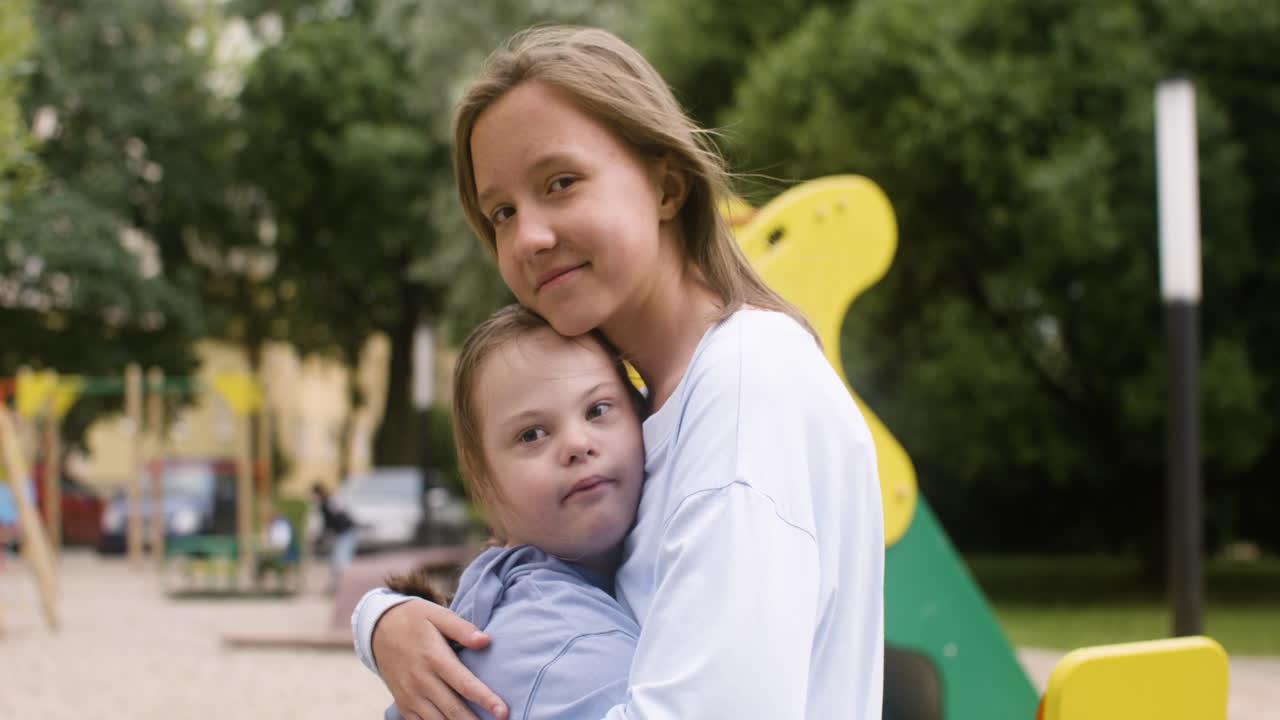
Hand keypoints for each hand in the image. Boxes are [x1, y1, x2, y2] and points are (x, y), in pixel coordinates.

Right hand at [374, 599, 508, 719]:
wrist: (377, 629)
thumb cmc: (414, 620)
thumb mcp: (437, 614)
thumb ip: (462, 628)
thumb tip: (486, 641)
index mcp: (434, 657)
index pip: (464, 684)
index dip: (485, 700)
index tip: (503, 712)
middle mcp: (421, 680)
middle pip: (452, 710)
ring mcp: (410, 695)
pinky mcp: (403, 703)